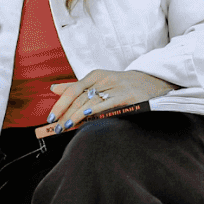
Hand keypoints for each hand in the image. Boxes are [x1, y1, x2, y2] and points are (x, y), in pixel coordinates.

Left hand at [37, 69, 172, 135]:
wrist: (151, 81)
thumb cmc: (121, 85)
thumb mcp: (98, 82)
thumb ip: (76, 87)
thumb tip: (53, 89)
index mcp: (95, 76)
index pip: (72, 90)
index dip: (60, 104)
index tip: (51, 118)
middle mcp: (103, 80)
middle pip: (79, 97)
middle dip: (66, 113)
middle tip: (56, 127)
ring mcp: (115, 88)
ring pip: (91, 101)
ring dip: (77, 115)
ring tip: (66, 126)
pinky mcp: (127, 96)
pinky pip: (108, 103)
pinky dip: (96, 109)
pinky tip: (86, 115)